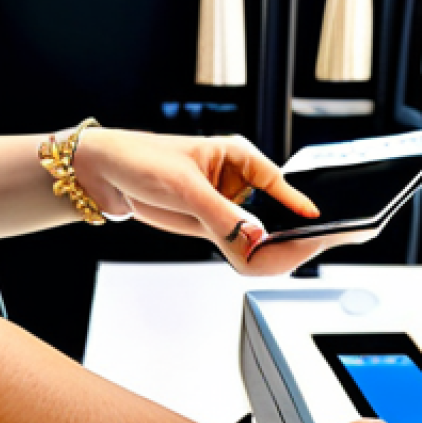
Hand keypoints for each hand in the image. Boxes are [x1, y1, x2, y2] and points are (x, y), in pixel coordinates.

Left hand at [74, 128, 322, 275]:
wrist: (103, 174)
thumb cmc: (142, 160)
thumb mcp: (184, 187)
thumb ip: (220, 215)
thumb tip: (252, 240)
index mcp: (241, 157)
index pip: (281, 186)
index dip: (300, 208)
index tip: (318, 227)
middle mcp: (239, 182)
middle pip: (277, 214)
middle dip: (289, 235)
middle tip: (302, 253)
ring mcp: (226, 206)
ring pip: (258, 235)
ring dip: (267, 251)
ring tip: (276, 263)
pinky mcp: (211, 226)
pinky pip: (236, 246)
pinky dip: (245, 258)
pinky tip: (254, 265)